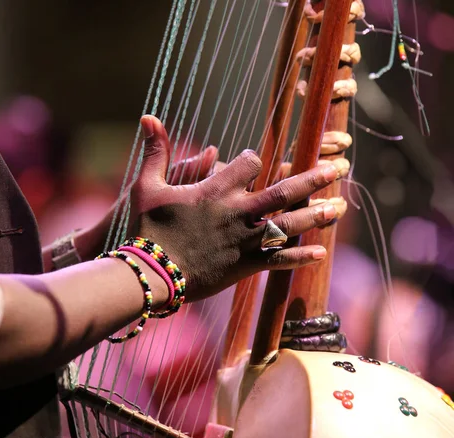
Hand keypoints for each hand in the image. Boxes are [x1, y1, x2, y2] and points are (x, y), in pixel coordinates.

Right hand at [130, 115, 340, 301]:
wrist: (151, 273)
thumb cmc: (147, 229)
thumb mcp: (146, 187)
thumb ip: (155, 152)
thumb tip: (148, 115)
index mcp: (216, 190)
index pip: (250, 164)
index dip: (254, 160)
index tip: (256, 161)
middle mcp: (237, 212)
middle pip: (284, 191)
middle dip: (313, 179)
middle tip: (338, 169)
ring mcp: (245, 240)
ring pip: (289, 224)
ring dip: (316, 215)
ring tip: (340, 207)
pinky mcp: (245, 266)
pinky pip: (278, 260)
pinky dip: (300, 257)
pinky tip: (321, 253)